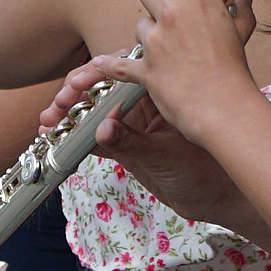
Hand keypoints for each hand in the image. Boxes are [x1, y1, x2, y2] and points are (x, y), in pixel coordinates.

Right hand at [38, 56, 259, 230]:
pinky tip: (57, 138)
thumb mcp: (168, 156)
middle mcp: (147, 102)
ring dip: (71, 116)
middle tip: (57, 106)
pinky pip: (97, 138)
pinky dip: (77, 138)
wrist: (222, 198)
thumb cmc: (209, 169)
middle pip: (104, 89)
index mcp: (162, 89)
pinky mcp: (128, 146)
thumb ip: (132, 145)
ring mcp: (136, 124)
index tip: (75, 84)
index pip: (124, 71)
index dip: (95, 75)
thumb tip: (101, 131)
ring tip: (48, 122)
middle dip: (76, 95)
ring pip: (97, 112)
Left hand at [116, 0, 263, 141]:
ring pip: (139, 25)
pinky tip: (102, 63)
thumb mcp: (241, 32)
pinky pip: (118, 63)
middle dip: (155, 1)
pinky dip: (110, 65)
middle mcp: (174, 13)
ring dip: (150, 35)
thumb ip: (241, 9)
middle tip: (168, 16)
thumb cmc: (235, 71)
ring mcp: (156, 41)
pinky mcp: (145, 67)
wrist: (226, 108)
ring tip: (169, 51)